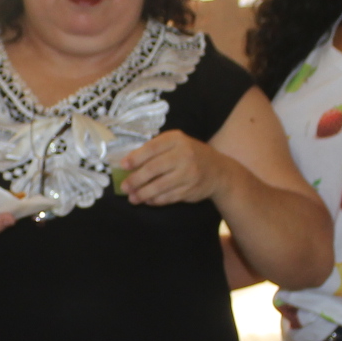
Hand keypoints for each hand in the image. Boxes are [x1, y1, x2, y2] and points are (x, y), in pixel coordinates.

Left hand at [114, 131, 233, 207]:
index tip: (123, 166)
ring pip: (159, 186)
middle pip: (153, 169)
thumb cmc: (189, 154)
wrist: (218, 170)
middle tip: (124, 187)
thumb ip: (155, 149)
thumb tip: (128, 162)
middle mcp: (184, 155)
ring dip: (143, 194)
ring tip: (132, 198)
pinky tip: (147, 200)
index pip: (152, 148)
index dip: (136, 158)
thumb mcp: (175, 144)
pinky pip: (168, 197)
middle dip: (136, 179)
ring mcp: (188, 174)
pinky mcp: (190, 190)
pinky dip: (155, 200)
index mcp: (177, 139)